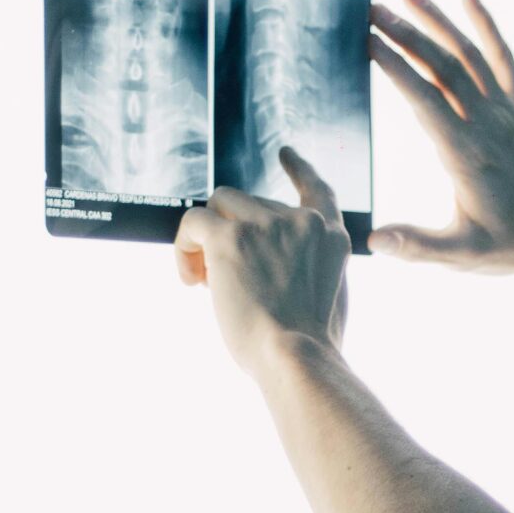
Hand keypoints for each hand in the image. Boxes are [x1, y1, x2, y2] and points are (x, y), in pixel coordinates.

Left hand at [174, 146, 349, 377]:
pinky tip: (191, 281)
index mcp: (329, 238)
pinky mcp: (231, 235)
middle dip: (234, 235)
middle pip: (250, 203)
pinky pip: (192, 222)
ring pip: (219, 204)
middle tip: (225, 281)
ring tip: (206, 282)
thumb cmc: (309, 347)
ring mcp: (267, 224)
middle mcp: (302, 222)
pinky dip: (184, 248)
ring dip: (207, 239)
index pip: (316, 190)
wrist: (297, 357)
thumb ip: (310, 270)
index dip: (299, 170)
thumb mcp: (329, 299)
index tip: (285, 155)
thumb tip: (274, 267)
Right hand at [368, 0, 513, 269]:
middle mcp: (487, 123)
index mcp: (465, 154)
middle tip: (371, 10)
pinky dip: (486, 25)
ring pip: (469, 55)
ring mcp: (507, 111)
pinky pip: (504, 57)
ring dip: (438, 21)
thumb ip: (418, 246)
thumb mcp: (463, 255)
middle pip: (442, 67)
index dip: (395, 67)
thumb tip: (371, 240)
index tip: (368, 41)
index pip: (424, 100)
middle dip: (406, 34)